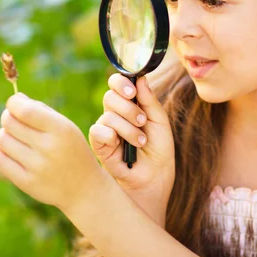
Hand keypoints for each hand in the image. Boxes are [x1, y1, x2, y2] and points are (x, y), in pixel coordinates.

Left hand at [0, 93, 102, 211]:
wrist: (84, 189)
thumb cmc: (72, 151)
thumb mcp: (67, 127)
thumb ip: (42, 111)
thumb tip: (15, 99)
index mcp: (61, 130)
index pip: (24, 110)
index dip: (13, 103)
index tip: (14, 103)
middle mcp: (49, 148)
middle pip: (9, 123)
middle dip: (8, 117)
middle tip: (14, 120)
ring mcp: (36, 167)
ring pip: (1, 139)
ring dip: (4, 134)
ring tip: (15, 137)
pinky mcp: (26, 182)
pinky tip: (4, 147)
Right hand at [89, 74, 174, 225]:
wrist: (154, 178)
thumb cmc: (158, 150)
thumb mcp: (159, 122)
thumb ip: (150, 100)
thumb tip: (141, 78)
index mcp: (130, 105)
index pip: (117, 84)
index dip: (121, 82)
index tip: (132, 90)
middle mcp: (115, 114)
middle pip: (110, 96)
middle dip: (129, 108)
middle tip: (142, 121)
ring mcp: (106, 129)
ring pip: (108, 115)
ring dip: (128, 128)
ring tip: (140, 141)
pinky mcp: (99, 144)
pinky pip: (98, 131)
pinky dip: (111, 135)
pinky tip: (122, 146)